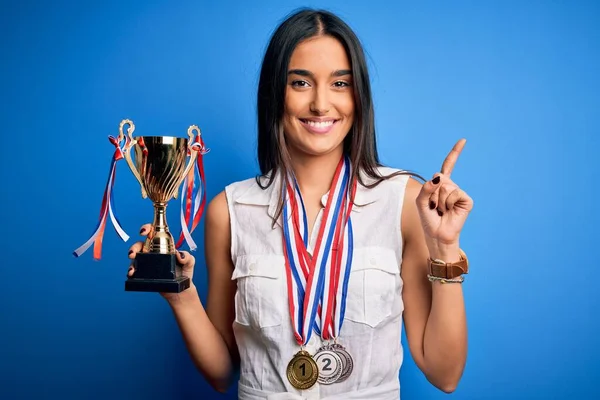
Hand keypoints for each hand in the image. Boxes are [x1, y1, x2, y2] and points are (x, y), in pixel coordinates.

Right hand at [127, 223, 197, 303]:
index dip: (147, 228)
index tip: (144, 231)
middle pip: (140, 244)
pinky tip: (131, 273)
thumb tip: (178, 254)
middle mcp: (153, 252)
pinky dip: (131, 270)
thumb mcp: (189, 262)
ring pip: (135, 257)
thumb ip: (187, 257)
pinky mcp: (144, 273)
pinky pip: (134, 270)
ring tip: (132, 268)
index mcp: (163, 245)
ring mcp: (147, 263)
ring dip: (131, 260)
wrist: (181, 290)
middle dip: (134, 246)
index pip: (153, 232)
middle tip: (134, 253)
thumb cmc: (185, 273)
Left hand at [416, 139, 473, 255]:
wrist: (437, 235)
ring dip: (439, 201)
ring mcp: (459, 193)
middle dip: (433, 193)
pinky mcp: (466, 200)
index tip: (463, 141)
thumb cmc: (429, 219)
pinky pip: (455, 193)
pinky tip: (449, 211)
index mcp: (440, 185)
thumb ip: (426, 188)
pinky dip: (448, 203)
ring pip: (446, 187)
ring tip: (441, 211)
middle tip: (435, 206)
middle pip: (440, 178)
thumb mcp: (420, 202)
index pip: (448, 166)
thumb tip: (439, 177)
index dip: (455, 153)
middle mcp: (451, 187)